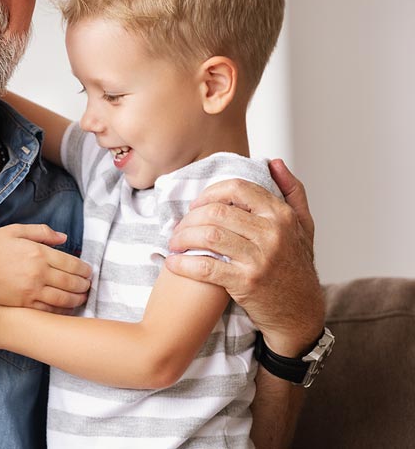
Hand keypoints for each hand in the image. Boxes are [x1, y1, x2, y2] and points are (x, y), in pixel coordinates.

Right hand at [0, 223, 89, 310]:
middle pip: (72, 282)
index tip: (88, 271)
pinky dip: (62, 310)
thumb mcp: (14, 231)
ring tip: (82, 298)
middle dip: (85, 285)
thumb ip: (41, 232)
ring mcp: (31, 291)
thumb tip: (64, 238)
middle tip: (89, 286)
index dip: (84, 269)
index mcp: (38, 252)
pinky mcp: (23, 304)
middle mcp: (38, 272)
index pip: (72, 263)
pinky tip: (66, 308)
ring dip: (78, 299)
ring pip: (64, 298)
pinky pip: (49, 310)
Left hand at [165, 159, 324, 354]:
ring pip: (208, 235)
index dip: (209, 194)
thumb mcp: (304, 227)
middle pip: (216, 211)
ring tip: (174, 243)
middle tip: (178, 227)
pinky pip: (205, 266)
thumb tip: (274, 162)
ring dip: (182, 238)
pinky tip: (173, 263)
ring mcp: (260, 258)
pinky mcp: (246, 282)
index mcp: (282, 215)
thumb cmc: (297, 267)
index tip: (196, 206)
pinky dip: (183, 264)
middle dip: (189, 218)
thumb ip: (292, 192)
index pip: (236, 189)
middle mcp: (273, 233)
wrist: (301, 314)